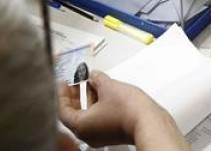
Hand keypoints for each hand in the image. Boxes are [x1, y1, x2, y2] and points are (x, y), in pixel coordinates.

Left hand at [57, 72, 184, 148]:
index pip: (62, 110)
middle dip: (74, 95)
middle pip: (73, 114)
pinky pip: (98, 117)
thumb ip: (96, 78)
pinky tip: (102, 90)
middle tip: (74, 81)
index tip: (63, 82)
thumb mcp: (107, 86)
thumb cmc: (128, 111)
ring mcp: (100, 135)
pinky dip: (96, 104)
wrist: (149, 121)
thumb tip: (94, 75)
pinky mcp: (111, 132)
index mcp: (81, 126)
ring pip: (86, 115)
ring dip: (87, 97)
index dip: (61, 93)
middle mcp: (88, 134)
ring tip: (90, 81)